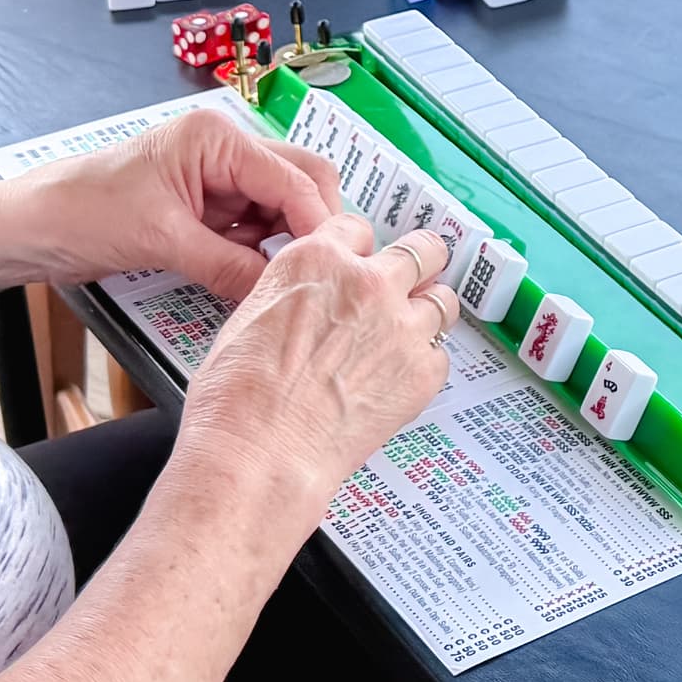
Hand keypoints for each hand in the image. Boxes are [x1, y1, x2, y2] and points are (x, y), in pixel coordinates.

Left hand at [0, 111, 353, 299]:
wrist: (31, 228)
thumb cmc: (81, 211)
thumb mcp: (162, 240)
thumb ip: (228, 265)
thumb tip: (280, 292)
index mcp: (217, 138)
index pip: (293, 176)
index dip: (317, 221)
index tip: (334, 264)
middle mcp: (224, 151)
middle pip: (299, 183)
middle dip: (311, 226)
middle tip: (320, 272)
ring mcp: (217, 181)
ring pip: (280, 210)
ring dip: (286, 244)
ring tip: (288, 283)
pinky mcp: (206, 210)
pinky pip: (252, 231)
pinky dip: (260, 255)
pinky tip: (258, 279)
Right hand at [182, 225, 462, 506]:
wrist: (259, 453)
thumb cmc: (237, 398)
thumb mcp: (252, 315)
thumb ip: (297, 292)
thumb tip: (311, 299)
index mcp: (317, 260)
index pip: (359, 228)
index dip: (360, 250)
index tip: (363, 261)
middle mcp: (367, 283)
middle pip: (422, 249)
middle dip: (419, 263)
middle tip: (413, 280)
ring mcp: (401, 326)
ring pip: (443, 300)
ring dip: (429, 312)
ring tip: (409, 335)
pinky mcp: (422, 371)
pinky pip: (441, 356)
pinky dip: (425, 365)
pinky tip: (397, 381)